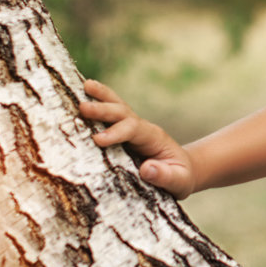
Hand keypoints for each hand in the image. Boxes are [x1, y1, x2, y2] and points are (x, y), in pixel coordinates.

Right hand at [79, 79, 196, 198]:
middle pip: (123, 113)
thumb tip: (147, 168)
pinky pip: (112, 116)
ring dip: (102, 96)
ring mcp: (133, 127)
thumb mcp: (179, 181)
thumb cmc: (180, 177)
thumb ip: (166, 176)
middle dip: (103, 110)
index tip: (97, 140)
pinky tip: (85, 93)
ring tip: (85, 85)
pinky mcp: (124, 131)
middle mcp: (143, 128)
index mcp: (154, 138)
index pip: (134, 129)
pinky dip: (100, 102)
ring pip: (118, 107)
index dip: (116, 132)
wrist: (183, 170)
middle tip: (82, 107)